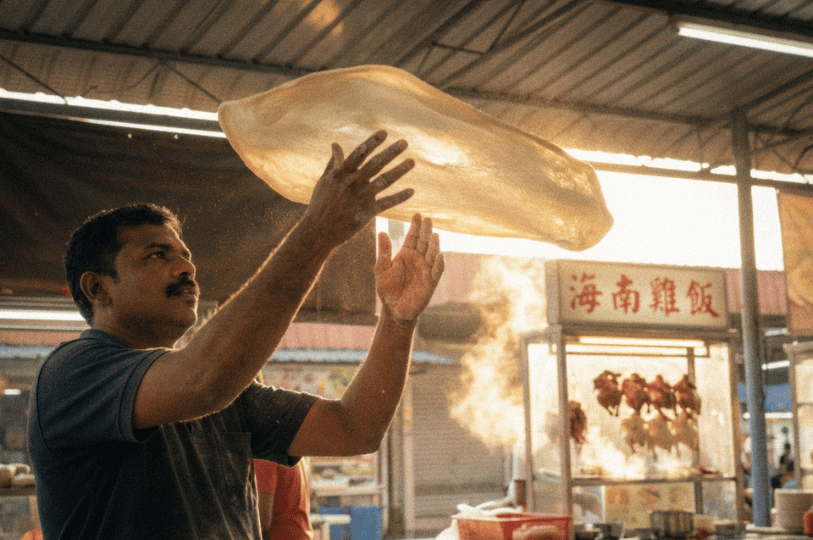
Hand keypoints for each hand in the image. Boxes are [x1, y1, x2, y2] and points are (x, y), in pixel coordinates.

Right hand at [303, 130, 415, 248]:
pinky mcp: (366, 213)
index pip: (359, 154)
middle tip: (404, 142)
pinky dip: (399, 197)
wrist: (318, 231)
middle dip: (390, 152)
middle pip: (375, 164)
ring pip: (383, 181)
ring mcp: (360, 198)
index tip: (384, 133)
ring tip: (412, 162)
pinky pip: (386, 203)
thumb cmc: (321, 203)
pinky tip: (411, 191)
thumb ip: (333, 162)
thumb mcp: (325, 181)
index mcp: (341, 174)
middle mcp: (352, 183)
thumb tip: (335, 144)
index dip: (372, 143)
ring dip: (399, 171)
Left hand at [376, 214, 443, 321]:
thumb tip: (382, 232)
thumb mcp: (381, 269)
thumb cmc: (387, 289)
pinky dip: (439, 264)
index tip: (417, 215)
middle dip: (426, 231)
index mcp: (406, 254)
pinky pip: (436, 271)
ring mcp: (426, 269)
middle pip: (424, 242)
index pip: (412, 237)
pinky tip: (440, 256)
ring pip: (432, 254)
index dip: (415, 226)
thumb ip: (384, 252)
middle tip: (428, 219)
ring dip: (434, 245)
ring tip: (434, 235)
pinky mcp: (431, 281)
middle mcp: (418, 259)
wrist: (394, 309)